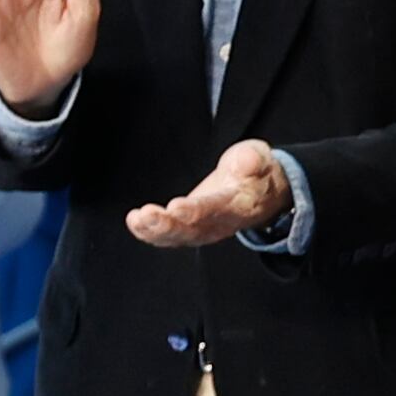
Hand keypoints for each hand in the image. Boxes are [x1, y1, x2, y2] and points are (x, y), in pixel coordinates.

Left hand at [127, 139, 293, 248]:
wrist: (260, 193)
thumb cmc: (256, 172)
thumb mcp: (260, 158)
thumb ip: (253, 159)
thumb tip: (247, 159)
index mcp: (240, 205)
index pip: (216, 209)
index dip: (196, 210)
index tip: (175, 206)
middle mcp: (221, 223)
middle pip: (193, 229)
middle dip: (168, 224)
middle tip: (147, 214)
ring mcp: (205, 230)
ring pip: (178, 236)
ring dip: (155, 230)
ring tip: (137, 219)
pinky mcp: (191, 230)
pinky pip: (170, 237)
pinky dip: (150, 233)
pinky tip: (135, 222)